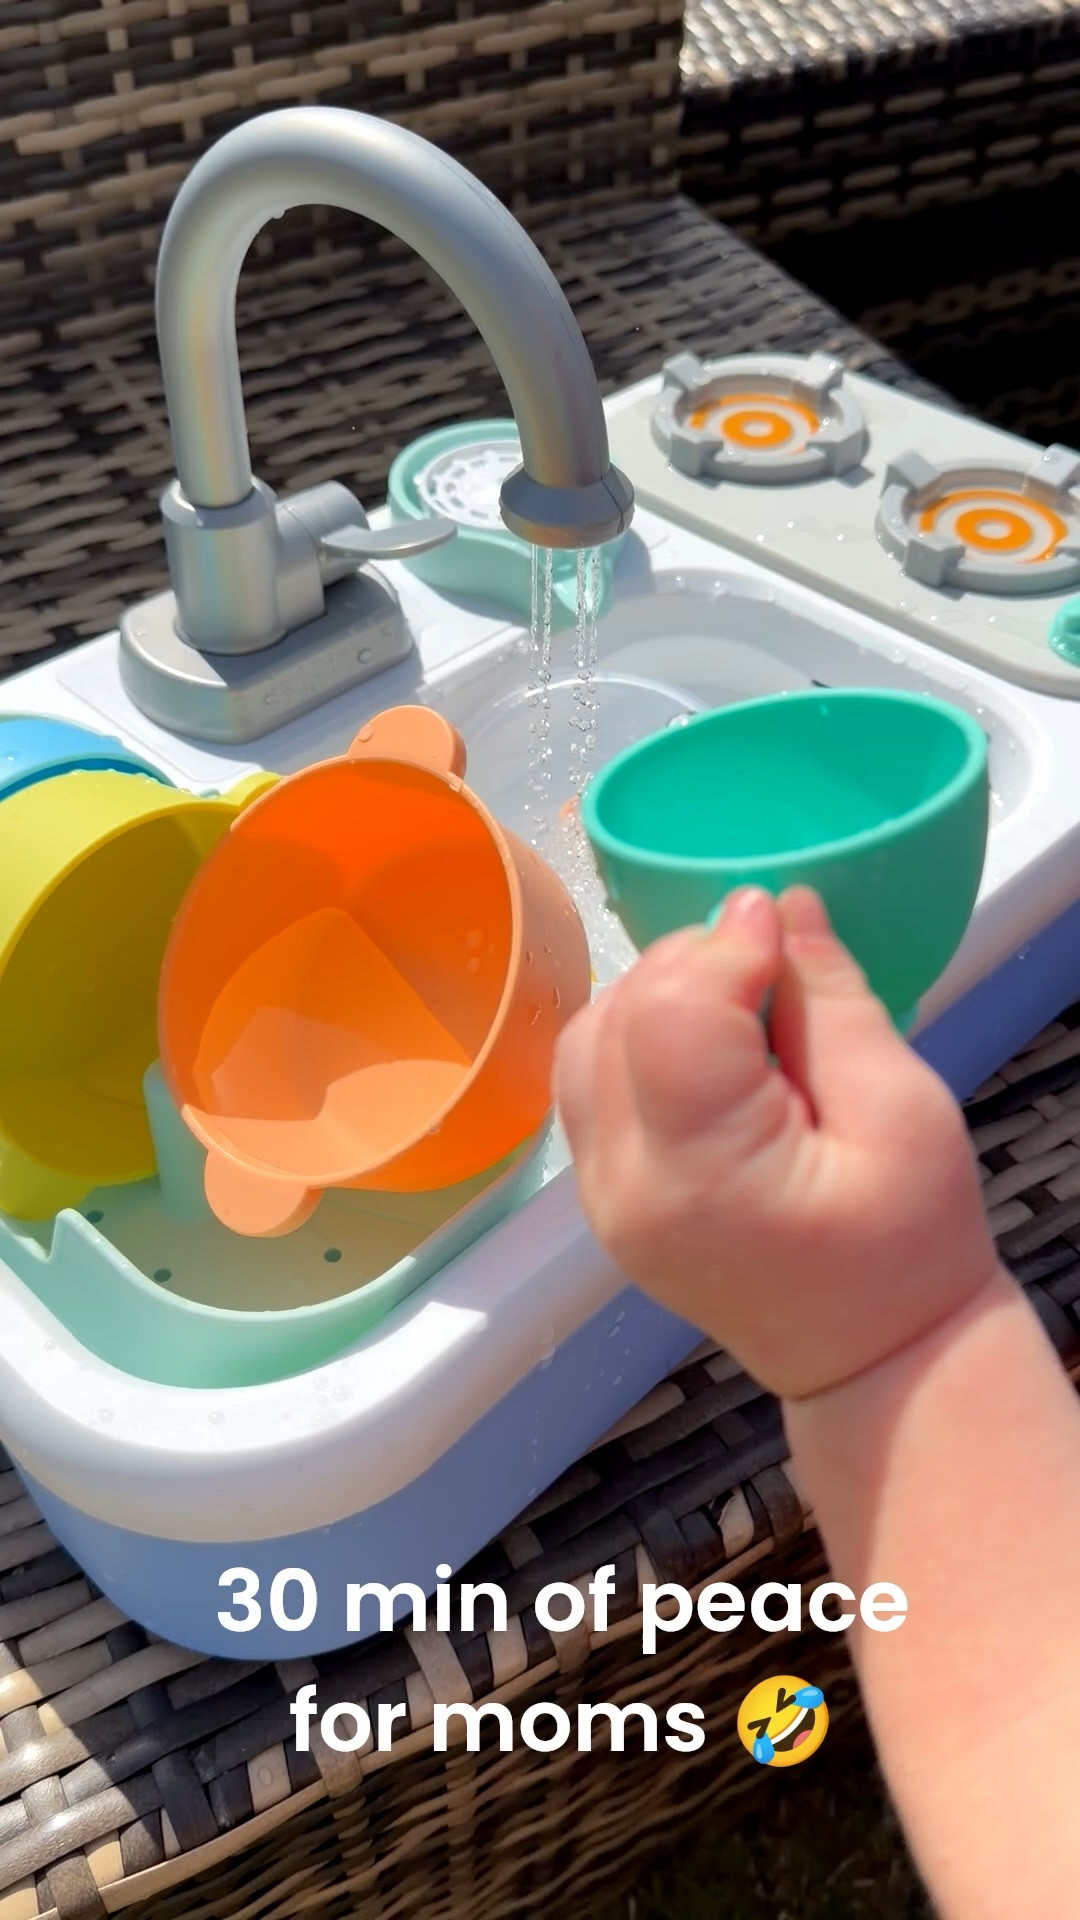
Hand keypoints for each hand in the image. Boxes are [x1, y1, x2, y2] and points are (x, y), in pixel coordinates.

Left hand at [555, 886, 999, 1398]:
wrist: (877, 1360)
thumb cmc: (908, 1251)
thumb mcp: (905, 1114)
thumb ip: (834, 1003)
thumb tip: (782, 908)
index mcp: (701, 1177)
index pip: (671, 1015)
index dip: (723, 947)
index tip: (779, 923)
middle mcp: (626, 1187)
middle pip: (618, 1016)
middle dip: (691, 963)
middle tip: (772, 966)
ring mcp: (601, 1196)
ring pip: (588, 1038)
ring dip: (658, 993)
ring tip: (743, 1005)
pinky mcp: (601, 1193)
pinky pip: (589, 1079)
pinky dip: (637, 1034)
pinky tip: (708, 1042)